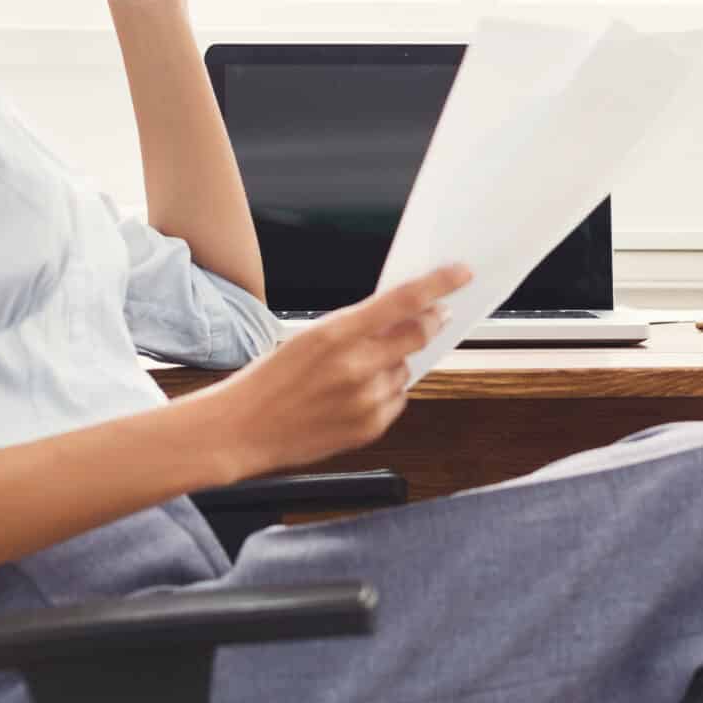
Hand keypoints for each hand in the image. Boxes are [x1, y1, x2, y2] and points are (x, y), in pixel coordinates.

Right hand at [200, 263, 473, 479]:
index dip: (439, 285)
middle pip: (418, 335)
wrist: (242, 428)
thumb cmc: (269, 379)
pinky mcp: (370, 428)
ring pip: (406, 369)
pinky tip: (357, 394)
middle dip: (431, 322)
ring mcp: (366, 400)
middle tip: (437, 315)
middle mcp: (357, 367)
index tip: (460, 274)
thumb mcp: (308, 337)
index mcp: (337, 334)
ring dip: (397, 362)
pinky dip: (387, 392)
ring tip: (359, 369)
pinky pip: (396, 400)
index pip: (402, 301)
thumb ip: (355, 327)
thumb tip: (399, 315)